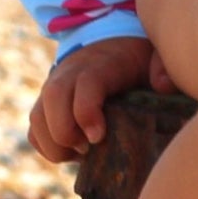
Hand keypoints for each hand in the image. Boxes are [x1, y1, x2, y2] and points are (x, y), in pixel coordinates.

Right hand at [28, 32, 178, 164]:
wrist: (109, 44)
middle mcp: (70, 73)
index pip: (84, 84)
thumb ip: (162, 67)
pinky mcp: (45, 105)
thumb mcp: (154, 57)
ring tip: (82, 154)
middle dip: (65, 132)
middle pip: (53, 99)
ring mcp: (53, 89)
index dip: (86, 112)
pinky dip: (47, 147)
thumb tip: (163, 86)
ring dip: (55, 145)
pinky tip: (73, 153)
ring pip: (37, 118)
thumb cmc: (135, 59)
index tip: (98, 137)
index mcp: (100, 64)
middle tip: (89, 149)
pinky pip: (34, 130)